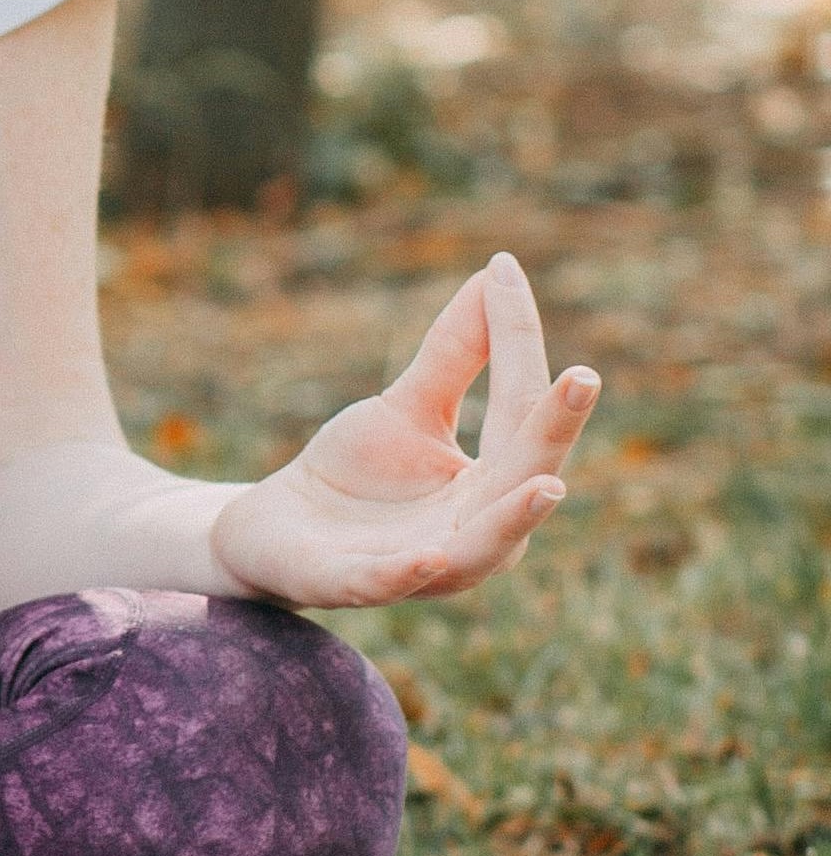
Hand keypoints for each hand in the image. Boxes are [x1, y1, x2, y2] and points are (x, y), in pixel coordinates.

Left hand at [208, 253, 599, 610]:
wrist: (274, 529)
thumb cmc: (355, 473)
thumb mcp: (407, 407)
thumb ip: (455, 356)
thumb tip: (498, 274)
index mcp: (491, 486)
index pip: (519, 410)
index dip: (517, 342)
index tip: (505, 270)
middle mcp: (471, 532)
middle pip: (523, 478)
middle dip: (554, 431)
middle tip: (582, 376)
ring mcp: (419, 566)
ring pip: (479, 550)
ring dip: (513, 519)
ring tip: (547, 484)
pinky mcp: (355, 585)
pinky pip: (389, 585)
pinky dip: (408, 573)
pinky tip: (427, 556)